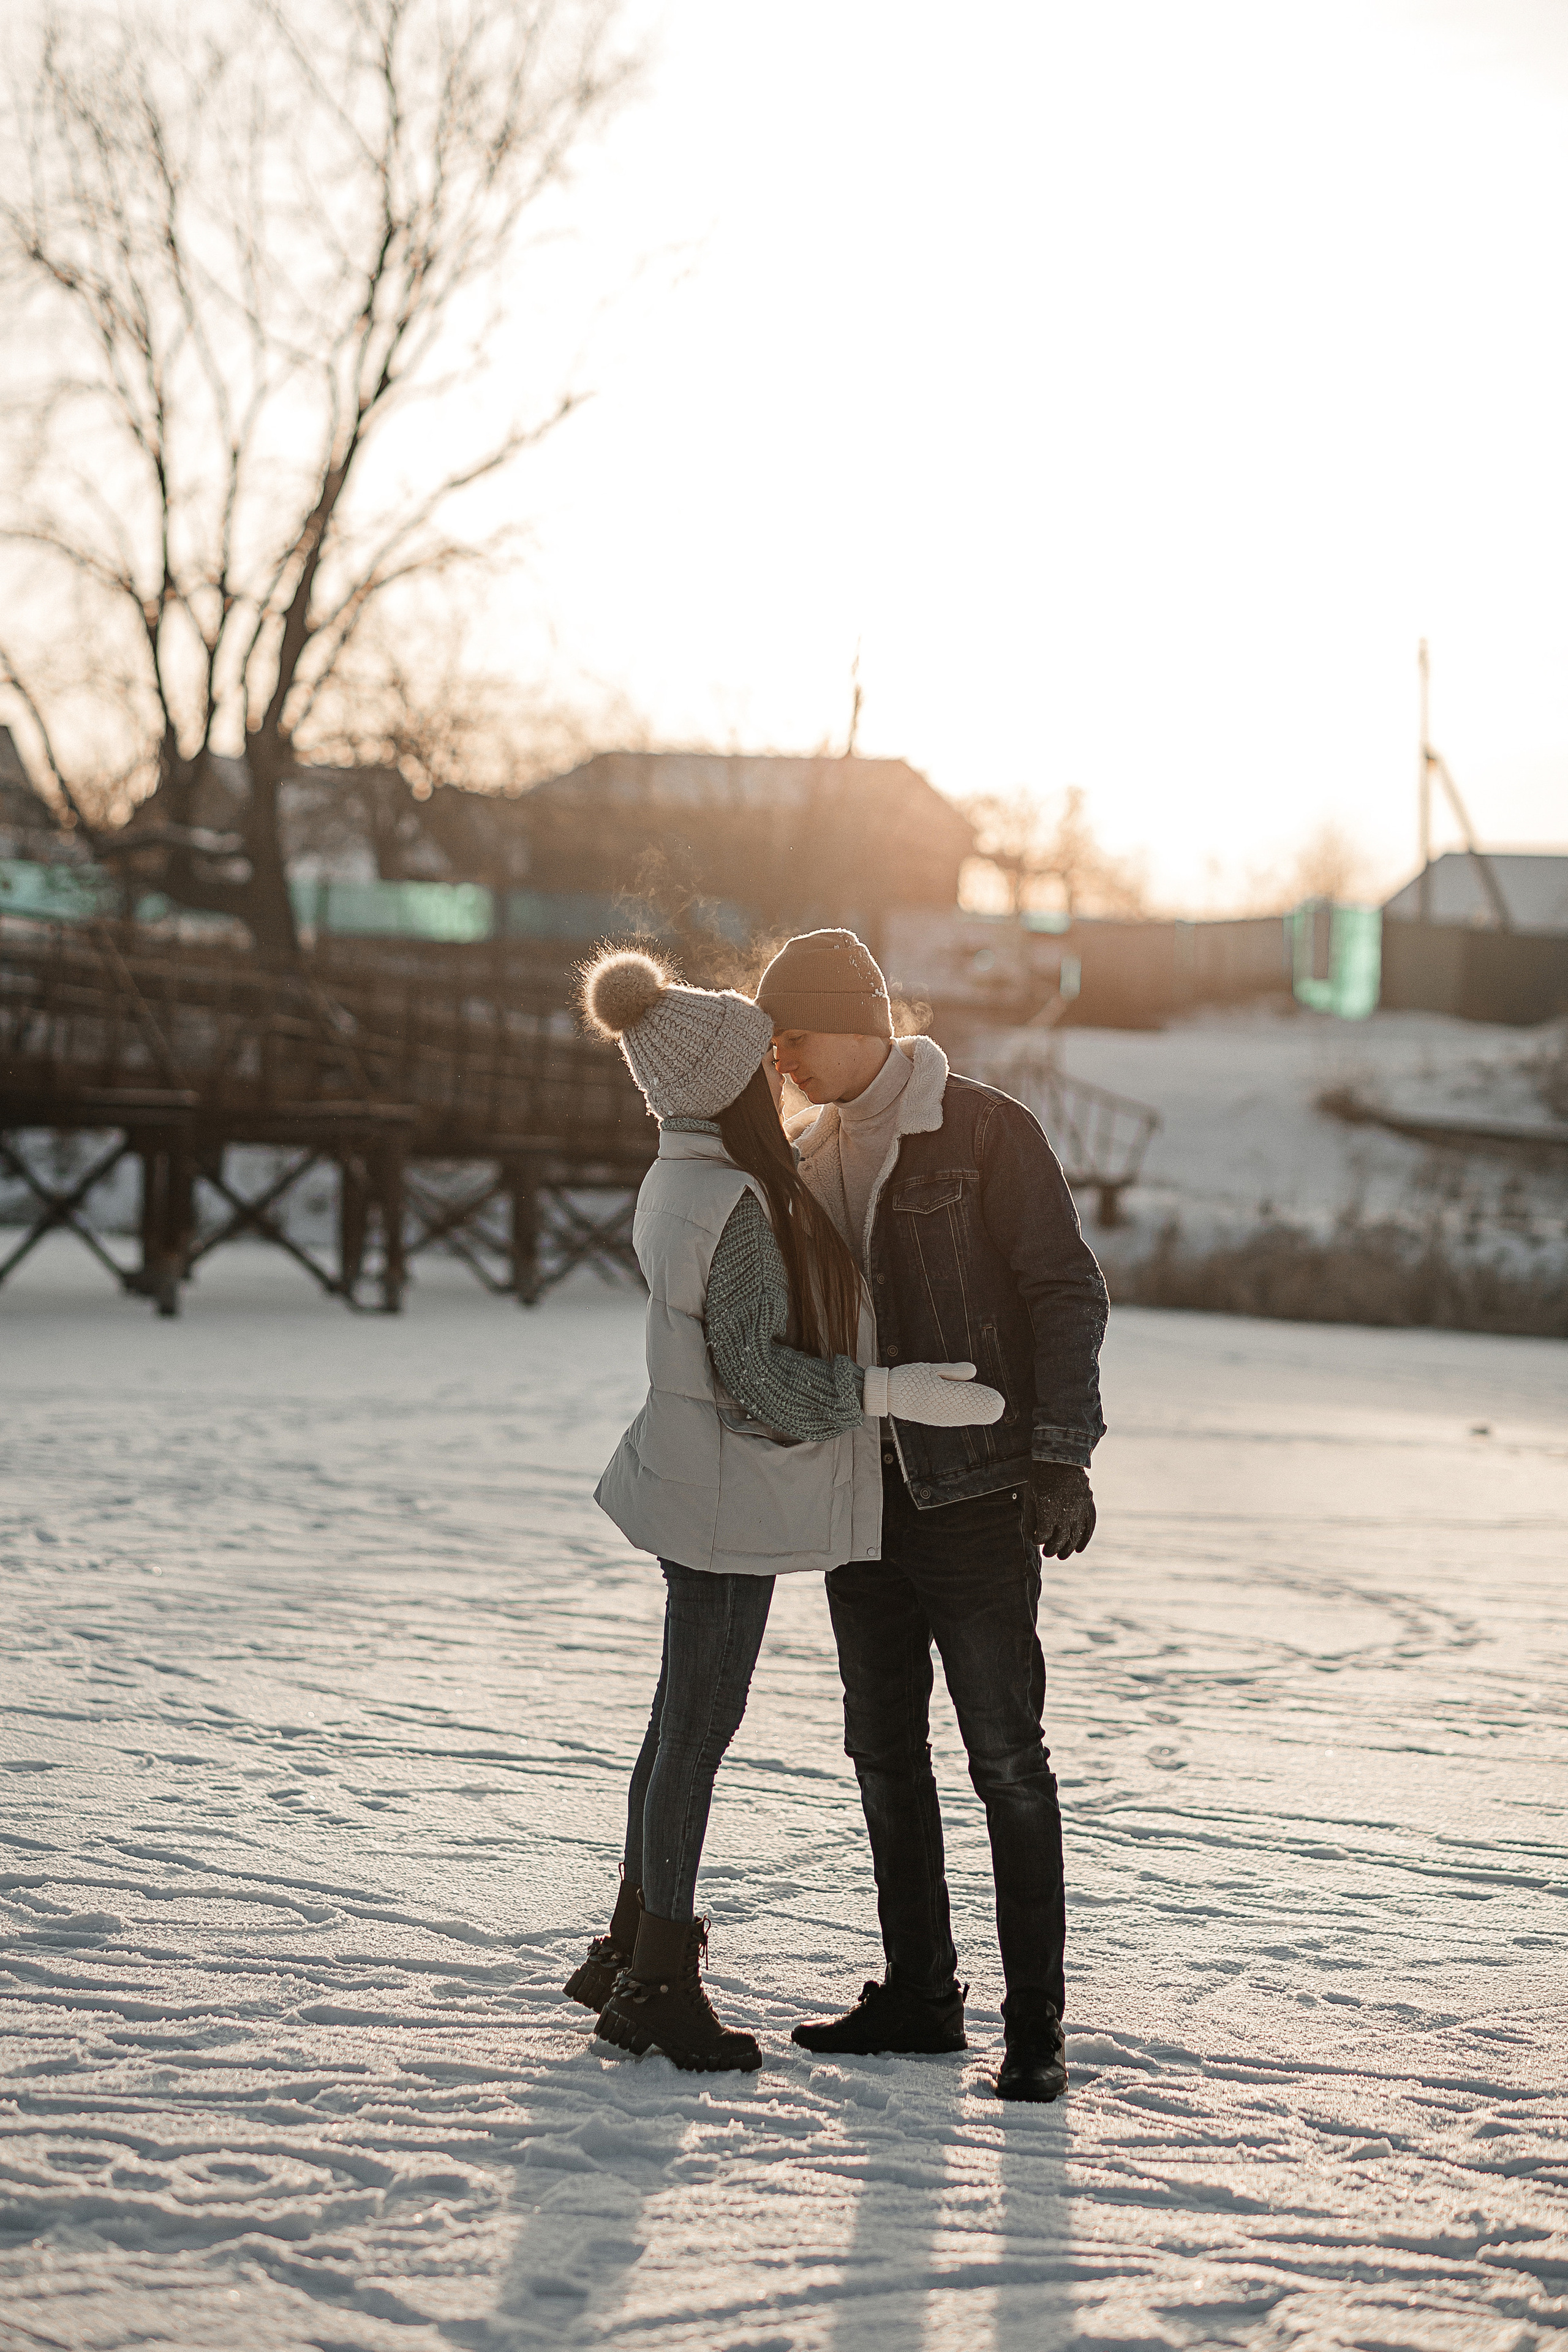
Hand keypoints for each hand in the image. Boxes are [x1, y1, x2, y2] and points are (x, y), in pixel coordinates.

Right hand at [864, 1361, 1006, 1427]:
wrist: (884, 1393)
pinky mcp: (930, 1418)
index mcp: (937, 1390)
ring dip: (977, 1414)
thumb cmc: (906, 1377)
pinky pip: (950, 1418)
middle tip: (999, 1406)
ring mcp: (934, 1414)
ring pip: (960, 1415)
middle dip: (983, 1407)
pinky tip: (973, 1417)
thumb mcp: (930, 1369)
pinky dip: (964, 1418)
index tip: (996, 1398)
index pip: (965, 1394)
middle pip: (966, 1408)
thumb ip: (952, 1371)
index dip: (982, 1396)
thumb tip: (973, 1370)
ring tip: (992, 1414)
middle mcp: (937, 1406)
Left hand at [1030, 1463, 1095, 1557]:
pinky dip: (1085, 1539)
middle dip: (1053, 1549)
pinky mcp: (1087, 1506)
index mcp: (1048, 1512)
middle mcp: (1065, 1514)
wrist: (1062, 1457)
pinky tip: (1079, 1548)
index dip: (1038, 1540)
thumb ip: (1031, 1518)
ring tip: (1061, 1555)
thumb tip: (1031, 1536)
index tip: (1035, 1540)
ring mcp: (1079, 1510)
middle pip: (1060, 1540)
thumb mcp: (1031, 1496)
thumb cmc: (1041, 1476)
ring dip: (1068, 1548)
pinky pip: (1089, 1527)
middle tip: (1048, 1554)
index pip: (1043, 1536)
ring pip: (1075, 1537)